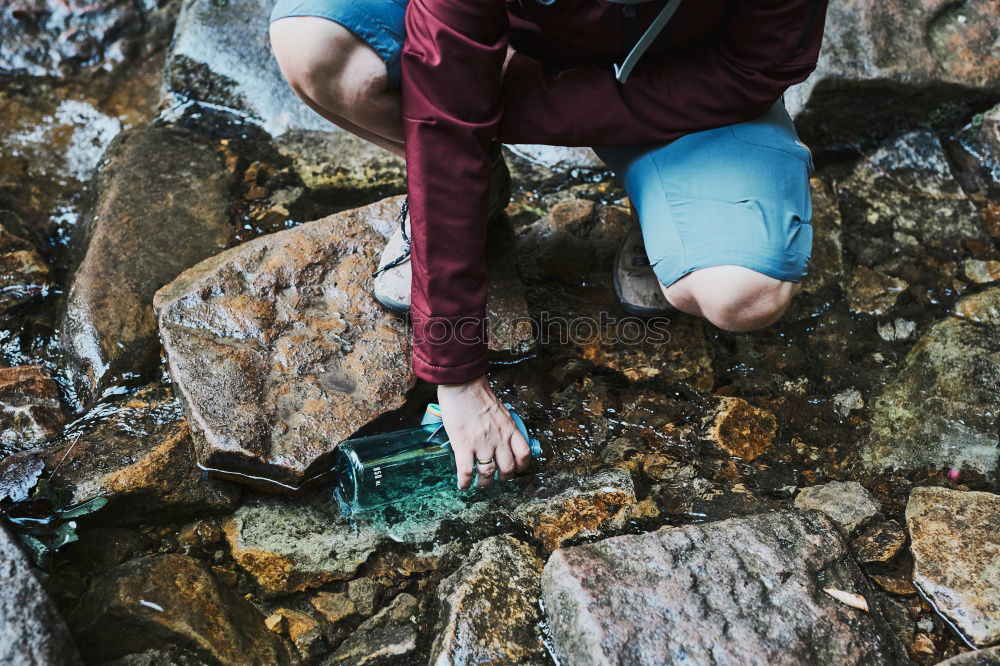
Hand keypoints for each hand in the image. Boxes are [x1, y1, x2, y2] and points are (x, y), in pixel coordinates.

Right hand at [437, 374, 531, 489]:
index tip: (516, 469)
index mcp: (510, 429)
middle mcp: (499, 439)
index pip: (524, 454)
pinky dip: (465, 482)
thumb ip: (503, 425)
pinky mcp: (464, 445)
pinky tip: (463, 486)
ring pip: (487, 473)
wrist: (463, 385)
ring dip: (484, 483)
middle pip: (507, 468)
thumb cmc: (478, 393)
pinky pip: (466, 471)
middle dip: (503, 478)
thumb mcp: (500, 410)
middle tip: (497, 478)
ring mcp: (482, 444)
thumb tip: (500, 434)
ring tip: (480, 484)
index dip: (521, 466)